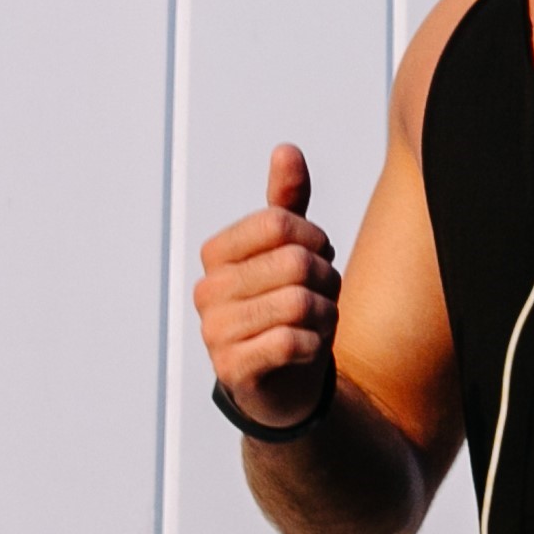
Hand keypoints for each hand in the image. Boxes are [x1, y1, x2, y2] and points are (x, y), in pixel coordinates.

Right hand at [194, 144, 341, 428]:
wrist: (285, 382)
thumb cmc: (287, 308)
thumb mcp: (290, 251)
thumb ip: (287, 203)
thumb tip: (286, 150)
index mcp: (217, 253)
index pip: (280, 222)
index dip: (315, 239)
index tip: (317, 259)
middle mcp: (208, 290)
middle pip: (295, 262)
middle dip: (326, 281)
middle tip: (321, 298)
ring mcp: (214, 332)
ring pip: (298, 303)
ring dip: (324, 315)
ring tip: (315, 324)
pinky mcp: (232, 369)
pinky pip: (291, 341)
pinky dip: (314, 345)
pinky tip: (307, 349)